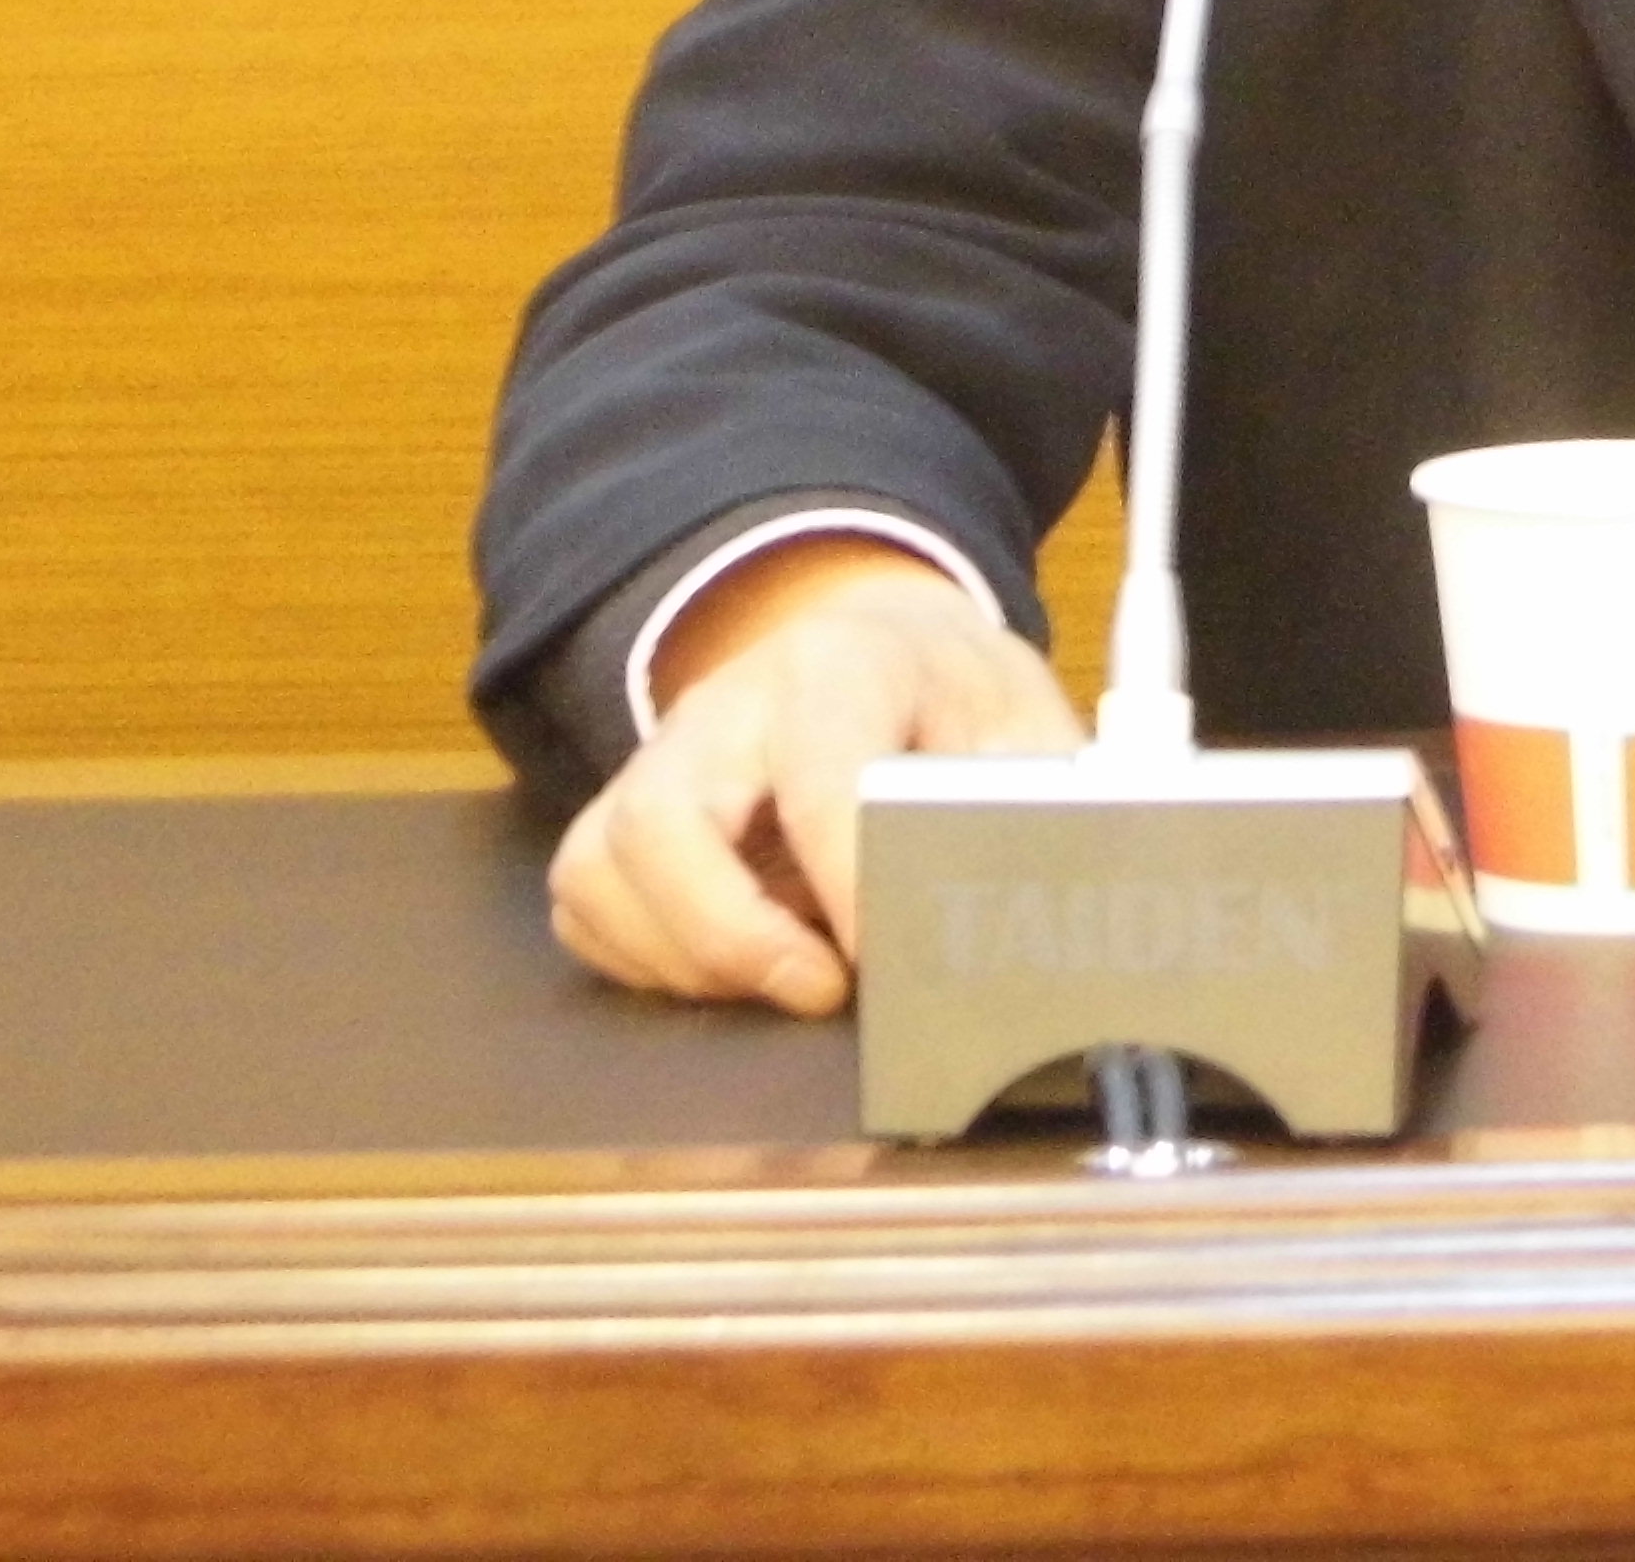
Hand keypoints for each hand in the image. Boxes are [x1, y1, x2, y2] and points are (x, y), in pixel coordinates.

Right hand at [545, 537, 1082, 1015]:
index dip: (847, 879)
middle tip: (818, 991)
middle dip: (728, 933)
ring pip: (602, 864)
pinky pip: (586, 902)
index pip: (821, 773)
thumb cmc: (952, 696)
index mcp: (840, 666)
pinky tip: (729, 975)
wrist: (885, 642)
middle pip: (662, 818)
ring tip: (782, 986)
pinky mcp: (627, 816)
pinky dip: (642, 960)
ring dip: (682, 957)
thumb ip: (1034, 805)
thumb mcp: (1021, 724)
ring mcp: (663, 761)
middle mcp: (728, 707)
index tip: (882, 963)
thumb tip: (1048, 907)